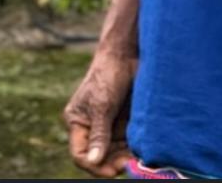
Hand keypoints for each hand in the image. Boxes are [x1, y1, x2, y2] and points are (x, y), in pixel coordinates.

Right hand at [64, 47, 135, 177]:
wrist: (129, 52)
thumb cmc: (109, 74)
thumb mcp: (102, 105)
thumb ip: (99, 133)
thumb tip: (93, 161)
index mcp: (78, 122)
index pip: (80, 153)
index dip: (93, 165)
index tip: (112, 171)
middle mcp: (92, 126)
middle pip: (99, 155)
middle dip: (112, 162)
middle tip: (128, 165)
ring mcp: (110, 124)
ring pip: (115, 151)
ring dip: (125, 157)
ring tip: (138, 159)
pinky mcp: (125, 120)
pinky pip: (127, 141)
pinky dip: (134, 148)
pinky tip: (143, 150)